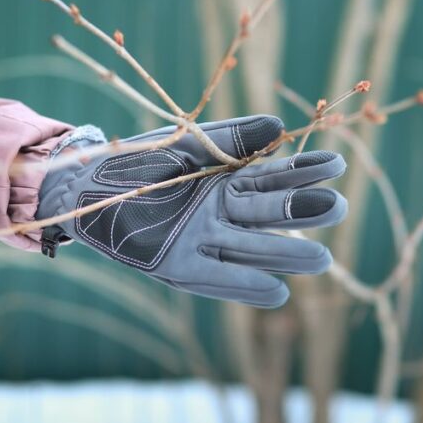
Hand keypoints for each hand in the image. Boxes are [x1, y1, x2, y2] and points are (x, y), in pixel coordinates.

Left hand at [36, 116, 346, 306]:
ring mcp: (202, 240)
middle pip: (270, 213)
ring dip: (284, 255)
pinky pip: (216, 278)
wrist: (82, 184)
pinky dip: (244, 286)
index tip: (336, 164)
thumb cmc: (138, 161)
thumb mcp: (189, 143)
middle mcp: (222, 214)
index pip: (276, 177)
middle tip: (339, 208)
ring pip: (251, 247)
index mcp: (229, 182)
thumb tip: (280, 128)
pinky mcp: (176, 265)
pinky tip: (277, 293)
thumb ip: (233, 137)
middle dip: (303, 211)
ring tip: (322, 260)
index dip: (305, 171)